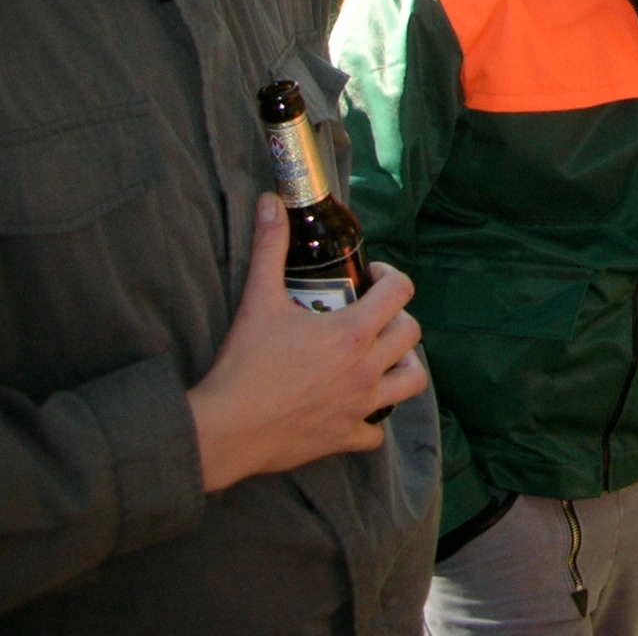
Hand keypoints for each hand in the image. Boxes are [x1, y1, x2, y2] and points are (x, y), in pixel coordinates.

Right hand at [187, 194, 429, 491]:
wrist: (224, 430)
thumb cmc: (244, 364)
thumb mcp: (258, 300)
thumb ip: (269, 247)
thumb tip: (271, 201)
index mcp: (353, 333)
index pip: (401, 291)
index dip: (390, 277)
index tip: (370, 277)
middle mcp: (367, 368)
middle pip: (412, 333)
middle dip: (398, 318)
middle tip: (372, 316)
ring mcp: (361, 406)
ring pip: (413, 382)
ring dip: (404, 366)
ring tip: (381, 358)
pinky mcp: (346, 437)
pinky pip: (377, 432)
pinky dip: (372, 420)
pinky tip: (355, 408)